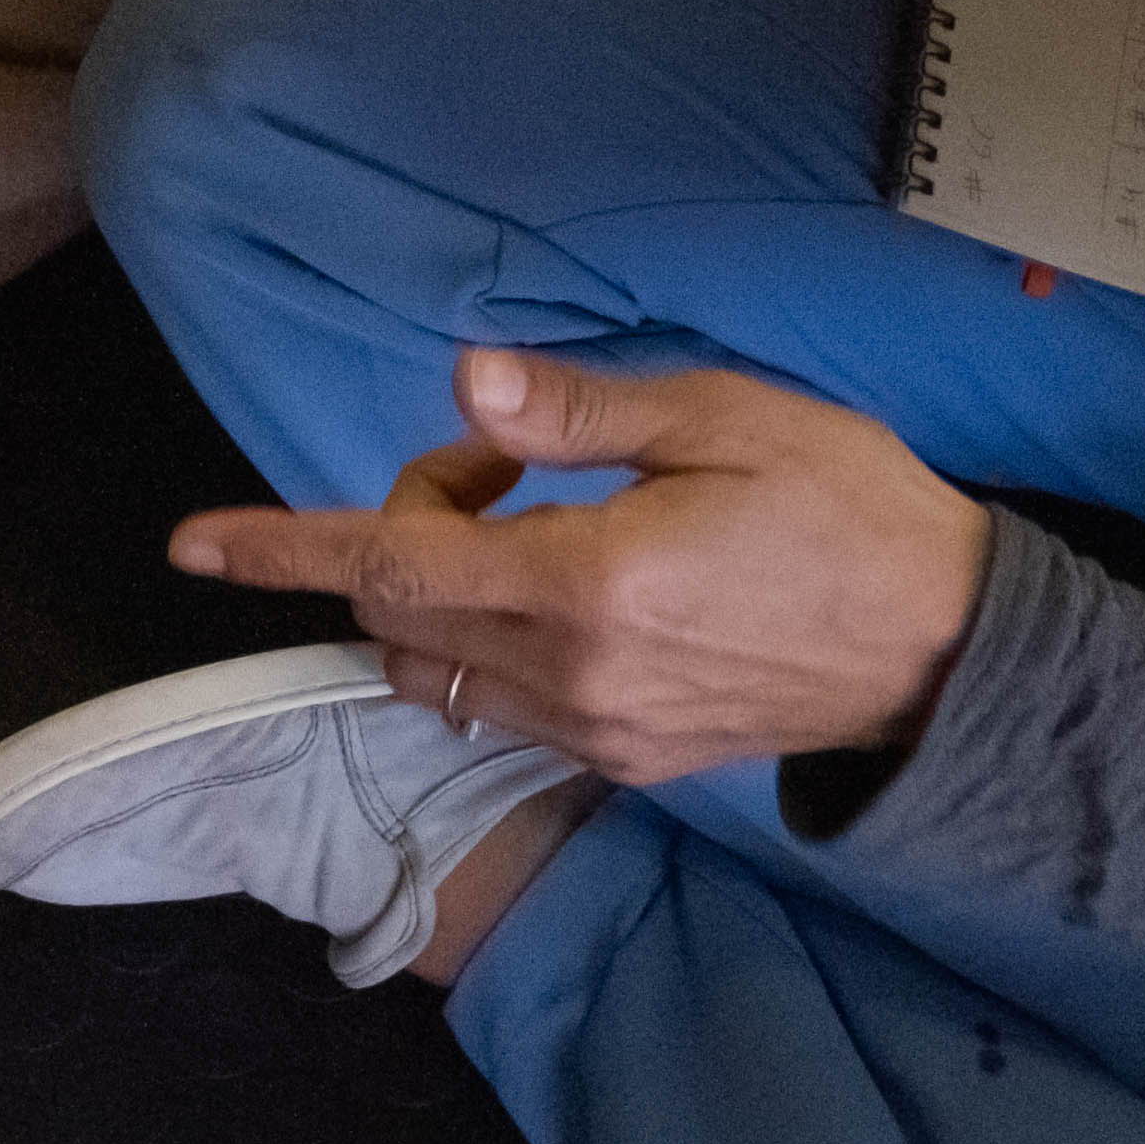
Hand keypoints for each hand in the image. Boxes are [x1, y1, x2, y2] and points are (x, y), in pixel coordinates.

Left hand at [169, 348, 992, 779]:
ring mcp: (602, 733)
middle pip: (400, 622)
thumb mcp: (724, 417)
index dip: (283, 549)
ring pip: (441, 676)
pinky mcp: (632, 760)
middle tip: (504, 462)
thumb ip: (579, 410)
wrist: (950, 647)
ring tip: (540, 520)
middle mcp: (577, 677)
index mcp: (590, 584)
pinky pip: (506, 711)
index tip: (194, 544)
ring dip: (442, 596)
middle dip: (402, 534)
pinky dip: (490, 644)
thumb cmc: (848, 505)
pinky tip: (569, 582)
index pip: (393, 568)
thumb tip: (465, 383)